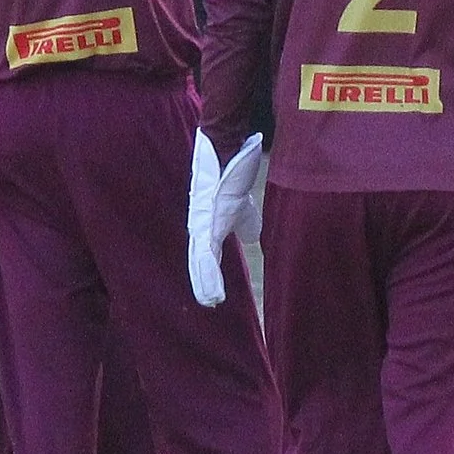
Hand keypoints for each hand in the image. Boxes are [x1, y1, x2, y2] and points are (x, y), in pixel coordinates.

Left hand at [187, 129, 261, 306]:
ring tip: (210, 300)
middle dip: (205, 280)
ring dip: (206, 281)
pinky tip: (212, 286)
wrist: (229, 151)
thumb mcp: (244, 205)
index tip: (215, 290)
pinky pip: (206, 252)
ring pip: (201, 260)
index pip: (211, 252)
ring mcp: (204, 226)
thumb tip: (252, 236)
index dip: (212, 271)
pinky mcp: (208, 223)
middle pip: (202, 259)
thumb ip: (246, 221)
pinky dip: (208, 272)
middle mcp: (204, 226)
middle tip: (210, 301)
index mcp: (212, 224)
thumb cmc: (234, 172)